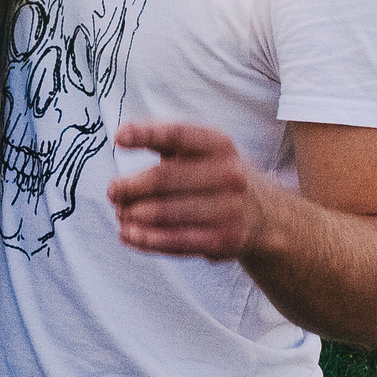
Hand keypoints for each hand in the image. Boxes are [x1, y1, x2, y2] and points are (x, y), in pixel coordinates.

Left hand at [105, 122, 271, 260]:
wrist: (263, 214)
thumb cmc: (214, 174)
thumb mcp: (199, 148)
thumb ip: (163, 137)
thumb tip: (122, 135)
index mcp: (218, 144)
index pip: (178, 135)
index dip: (146, 134)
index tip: (119, 138)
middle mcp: (228, 175)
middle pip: (164, 179)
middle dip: (130, 187)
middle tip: (113, 192)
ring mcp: (227, 209)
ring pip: (165, 213)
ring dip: (133, 215)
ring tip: (120, 213)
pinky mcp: (222, 240)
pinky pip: (175, 241)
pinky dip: (145, 239)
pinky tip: (128, 234)